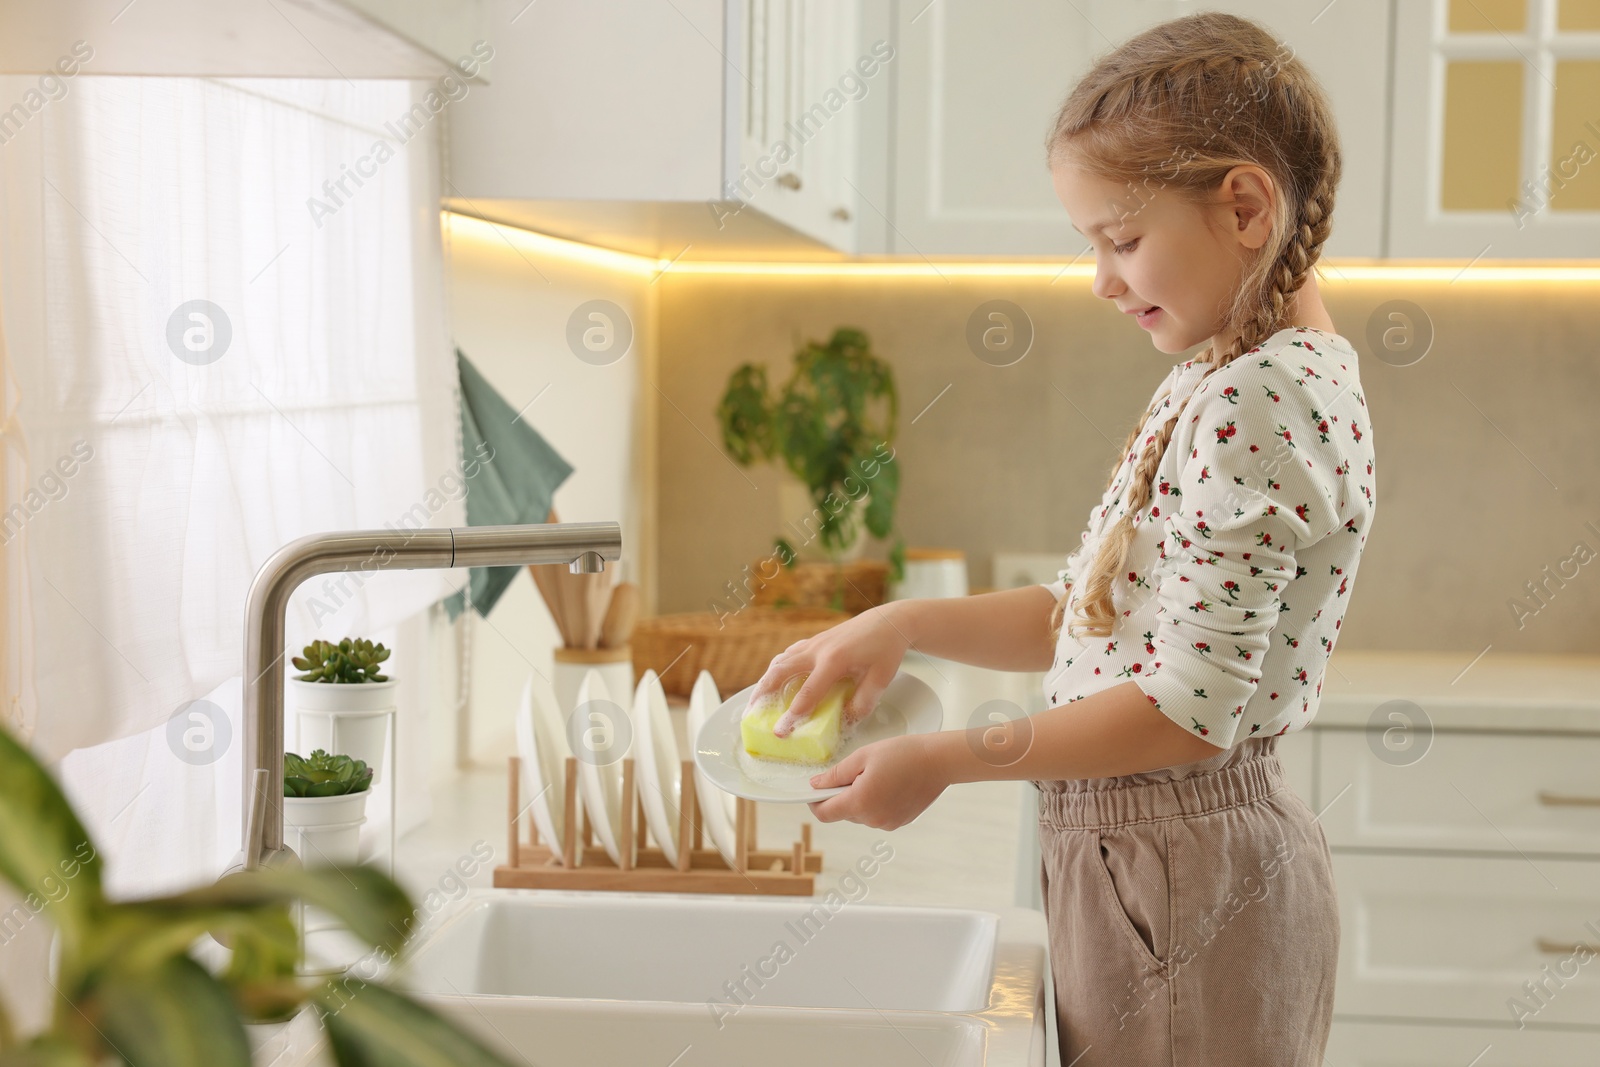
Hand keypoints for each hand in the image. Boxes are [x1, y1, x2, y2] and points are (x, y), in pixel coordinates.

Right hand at [746, 603, 914, 737]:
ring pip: (781, 660)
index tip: (781, 731)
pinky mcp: (814, 641)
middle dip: (763, 693)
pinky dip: (778, 667)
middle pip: (781, 671)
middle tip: (752, 714)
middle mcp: (818, 650)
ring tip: (756, 699)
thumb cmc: (886, 649)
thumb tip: (845, 720)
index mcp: (835, 660)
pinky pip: (789, 654)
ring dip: (765, 680)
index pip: (807, 693)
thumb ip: (863, 702)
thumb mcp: (881, 679)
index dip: (792, 714)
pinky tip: (774, 679)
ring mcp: (814, 643)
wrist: (887, 621)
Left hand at [806, 734, 947, 829]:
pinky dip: (875, 803)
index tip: (815, 790)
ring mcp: (887, 823)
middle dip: (841, 795)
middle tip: (855, 771)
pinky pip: (876, 815)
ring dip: (860, 799)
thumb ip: (836, 774)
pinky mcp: (899, 822)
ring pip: (860, 814)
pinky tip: (889, 784)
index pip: (824, 813)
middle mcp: (872, 819)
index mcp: (859, 802)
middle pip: (843, 812)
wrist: (939, 762)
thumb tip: (815, 785)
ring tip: (877, 775)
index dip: (814, 802)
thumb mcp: (863, 756)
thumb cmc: (903, 753)